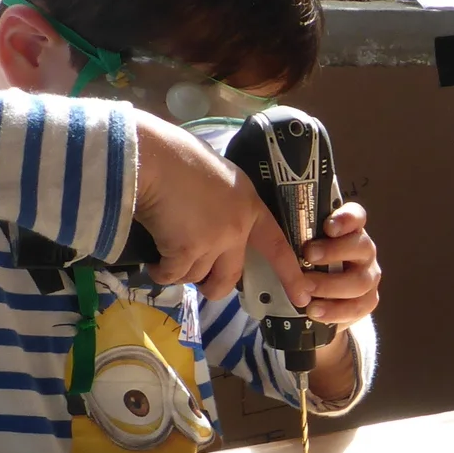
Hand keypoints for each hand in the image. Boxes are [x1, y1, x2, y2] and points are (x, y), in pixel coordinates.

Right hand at [132, 113, 306, 304]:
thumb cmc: (177, 156)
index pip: (277, 245)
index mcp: (249, 205)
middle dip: (216, 287)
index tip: (301, 297)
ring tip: (166, 258)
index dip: (289, 273)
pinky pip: (172, 275)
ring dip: (181, 273)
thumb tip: (213, 220)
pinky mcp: (186, 250)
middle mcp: (237, 227)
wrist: (152, 156)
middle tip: (204, 286)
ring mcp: (213, 241)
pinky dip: (161, 273)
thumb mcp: (218, 175)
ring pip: (198, 276)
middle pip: (231, 276)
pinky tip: (153, 263)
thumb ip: (224, 202)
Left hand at [297, 200, 380, 326]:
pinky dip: (335, 311)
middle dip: (334, 252)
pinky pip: (359, 307)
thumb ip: (293, 236)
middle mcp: (363, 250)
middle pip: (361, 246)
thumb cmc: (305, 264)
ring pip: (361, 280)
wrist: (316, 298)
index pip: (356, 216)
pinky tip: (314, 311)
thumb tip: (267, 231)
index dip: (346, 219)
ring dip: (331, 285)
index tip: (328, 226)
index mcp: (348, 230)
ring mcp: (368, 275)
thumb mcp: (297, 246)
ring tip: (307, 289)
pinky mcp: (367, 300)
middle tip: (309, 255)